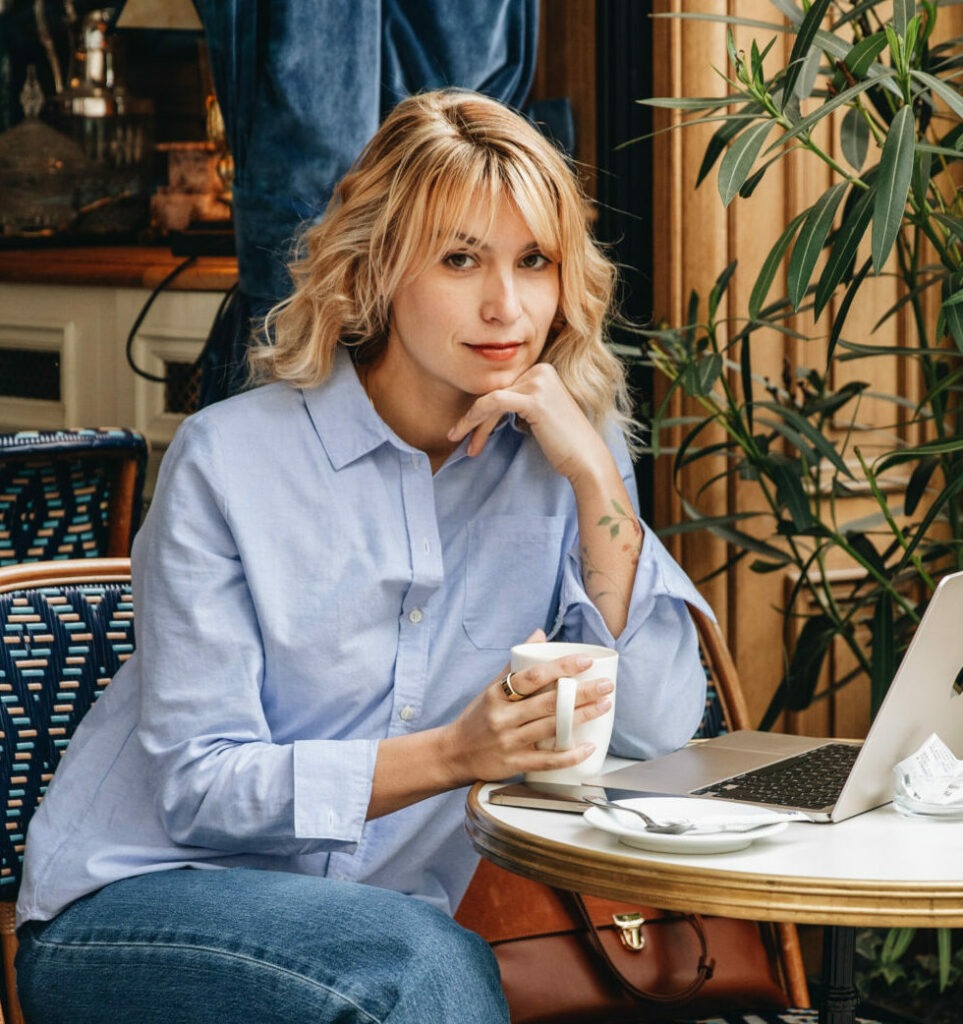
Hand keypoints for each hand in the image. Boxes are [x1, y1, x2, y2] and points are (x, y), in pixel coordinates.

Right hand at [438, 630, 614, 785]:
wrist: (454, 753)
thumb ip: (516, 663)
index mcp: (497, 694)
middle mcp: (503, 717)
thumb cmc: (477, 717)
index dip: (560, 667)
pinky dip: (570, 754)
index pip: (532, 677)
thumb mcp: (491, 687)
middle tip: (606, 685)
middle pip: (548, 703)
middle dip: (582, 693)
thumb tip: (539, 635)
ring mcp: (509, 742)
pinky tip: (588, 746)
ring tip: (604, 706)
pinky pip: (547, 760)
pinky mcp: (514, 764)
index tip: (585, 661)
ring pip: (552, 728)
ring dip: (582, 717)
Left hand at [446, 363, 610, 483]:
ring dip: (472, 422)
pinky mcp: (534, 398)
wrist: (586, 460)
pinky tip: (470, 438)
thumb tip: (481, 406)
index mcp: (541, 371)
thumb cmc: (562, 444)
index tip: (466, 433)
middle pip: (494, 391)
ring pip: (490, 398)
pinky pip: (495, 402)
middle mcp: (541, 370)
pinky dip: (477, 419)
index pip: (501, 386)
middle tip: (457, 438)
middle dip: (474, 418)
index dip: (481, 410)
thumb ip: (515, 403)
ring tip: (461, 443)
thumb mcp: (536, 415)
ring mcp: (538, 382)